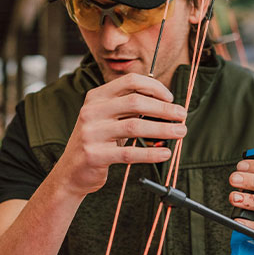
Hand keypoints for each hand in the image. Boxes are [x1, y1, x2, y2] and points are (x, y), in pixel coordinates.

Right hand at [54, 73, 186, 197]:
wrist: (70, 172)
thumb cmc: (97, 143)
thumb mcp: (107, 119)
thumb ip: (128, 108)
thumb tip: (166, 104)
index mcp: (96, 97)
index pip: (130, 82)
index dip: (154, 87)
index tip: (171, 98)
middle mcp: (91, 111)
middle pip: (135, 102)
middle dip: (164, 109)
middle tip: (182, 116)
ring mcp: (91, 133)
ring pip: (135, 127)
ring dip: (163, 129)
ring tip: (180, 132)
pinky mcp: (95, 155)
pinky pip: (129, 153)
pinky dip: (151, 153)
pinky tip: (165, 153)